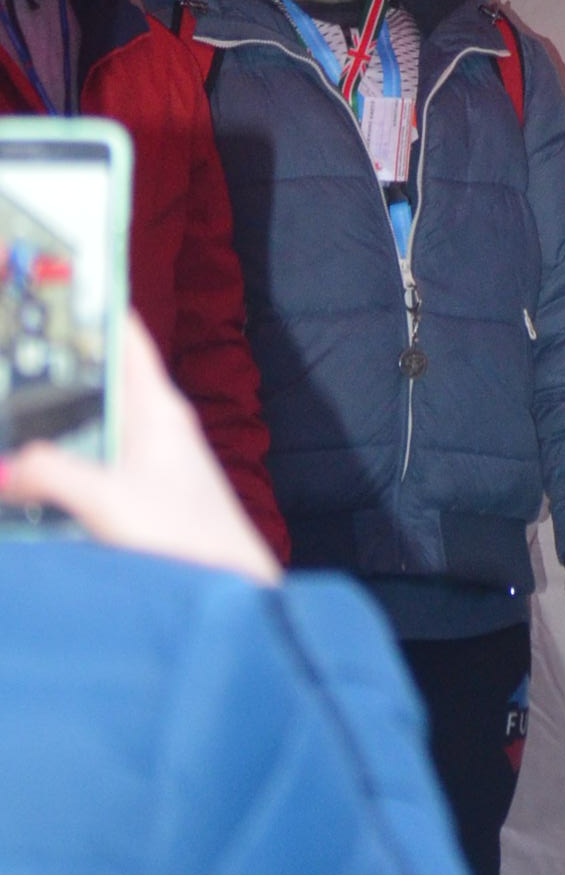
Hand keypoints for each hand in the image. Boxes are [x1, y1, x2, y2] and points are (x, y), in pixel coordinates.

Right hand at [0, 314, 277, 582]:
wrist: (231, 592)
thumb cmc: (190, 541)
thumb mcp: (110, 501)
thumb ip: (50, 476)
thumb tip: (2, 467)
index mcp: (158, 409)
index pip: (124, 336)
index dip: (91, 308)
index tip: (53, 283)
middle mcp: (156, 427)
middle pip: (96, 380)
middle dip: (53, 368)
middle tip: (8, 358)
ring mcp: (149, 462)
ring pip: (89, 425)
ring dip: (51, 422)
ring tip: (10, 416)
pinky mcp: (139, 497)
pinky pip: (90, 464)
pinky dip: (58, 462)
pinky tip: (29, 479)